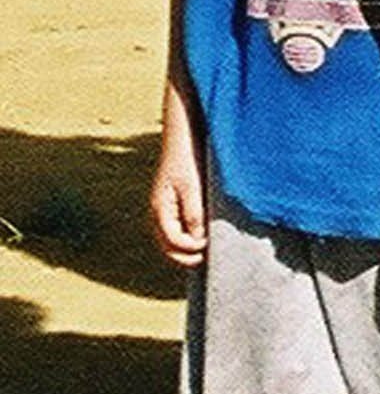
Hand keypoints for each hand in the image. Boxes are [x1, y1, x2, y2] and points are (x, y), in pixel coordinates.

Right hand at [149, 141, 207, 266]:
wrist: (181, 134)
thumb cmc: (186, 157)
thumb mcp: (193, 185)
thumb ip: (194, 213)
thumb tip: (198, 238)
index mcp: (160, 209)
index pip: (172, 241)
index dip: (191, 249)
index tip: (208, 246)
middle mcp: (157, 213)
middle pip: (166, 246)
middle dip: (185, 256)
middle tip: (206, 259)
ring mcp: (162, 209)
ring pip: (169, 239)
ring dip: (184, 249)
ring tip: (204, 252)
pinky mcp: (170, 203)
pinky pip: (174, 228)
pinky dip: (185, 237)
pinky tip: (201, 235)